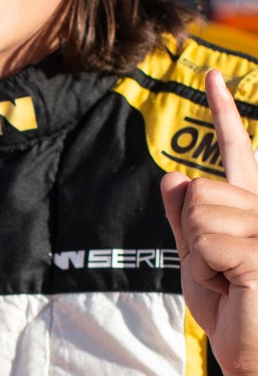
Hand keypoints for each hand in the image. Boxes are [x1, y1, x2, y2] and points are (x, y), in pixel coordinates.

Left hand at [161, 69, 257, 373]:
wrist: (256, 360)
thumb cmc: (235, 316)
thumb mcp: (198, 262)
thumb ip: (187, 218)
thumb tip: (174, 175)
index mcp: (254, 211)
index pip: (238, 153)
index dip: (223, 113)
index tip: (212, 76)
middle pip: (196, 189)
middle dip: (193, 236)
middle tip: (223, 275)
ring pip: (197, 210)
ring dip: (199, 255)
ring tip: (232, 283)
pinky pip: (202, 239)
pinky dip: (205, 270)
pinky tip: (237, 290)